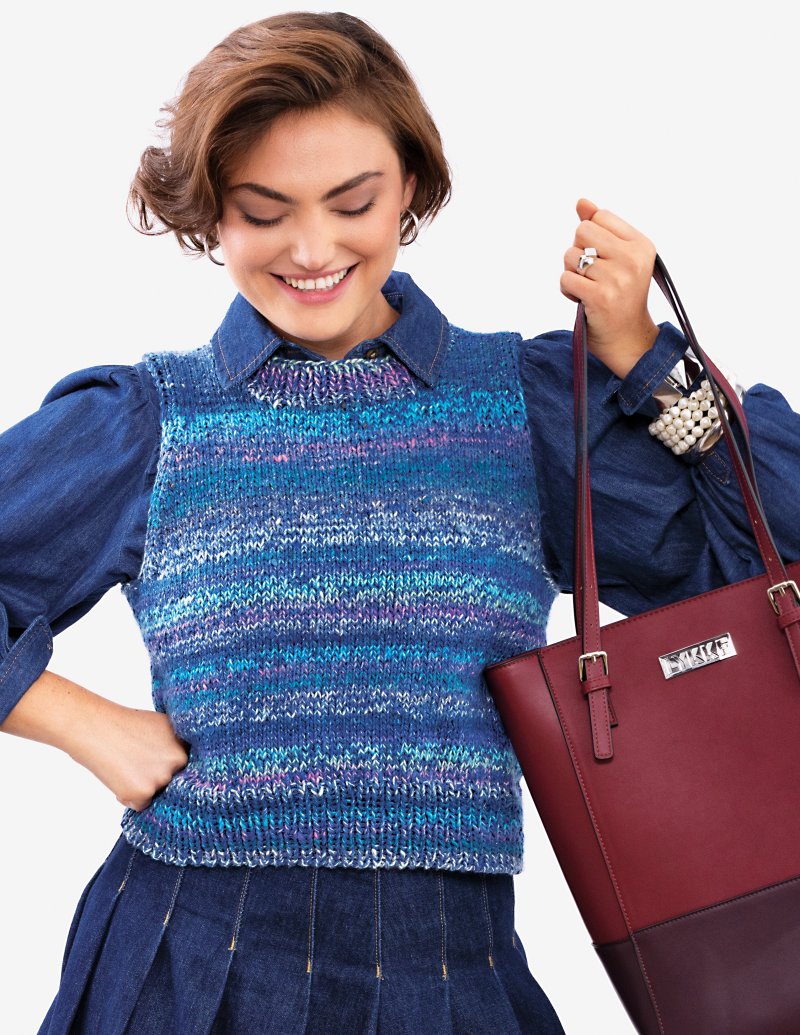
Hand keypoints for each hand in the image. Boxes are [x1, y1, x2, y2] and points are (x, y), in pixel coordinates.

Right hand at [68, 699, 190, 811]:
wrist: (96, 728)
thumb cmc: (124, 725)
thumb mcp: (161, 727)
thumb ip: (175, 745)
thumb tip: (183, 763)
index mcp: (185, 744)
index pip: (186, 767)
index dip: (170, 767)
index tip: (157, 763)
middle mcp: (179, 761)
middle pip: (173, 782)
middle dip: (157, 778)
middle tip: (137, 763)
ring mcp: (162, 778)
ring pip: (157, 794)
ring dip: (142, 788)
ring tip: (125, 766)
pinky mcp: (144, 793)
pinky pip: (141, 805)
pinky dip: (129, 798)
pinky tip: (119, 777)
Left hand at [561, 198, 659, 378]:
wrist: (628, 340)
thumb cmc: (621, 297)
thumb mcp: (618, 259)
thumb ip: (600, 228)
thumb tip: (581, 202)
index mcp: (642, 244)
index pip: (600, 216)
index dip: (591, 236)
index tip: (603, 258)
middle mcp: (633, 259)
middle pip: (582, 231)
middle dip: (578, 252)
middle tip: (592, 274)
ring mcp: (617, 278)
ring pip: (570, 256)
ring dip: (572, 273)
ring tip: (589, 288)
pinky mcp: (600, 297)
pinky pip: (565, 279)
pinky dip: (568, 291)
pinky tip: (583, 300)